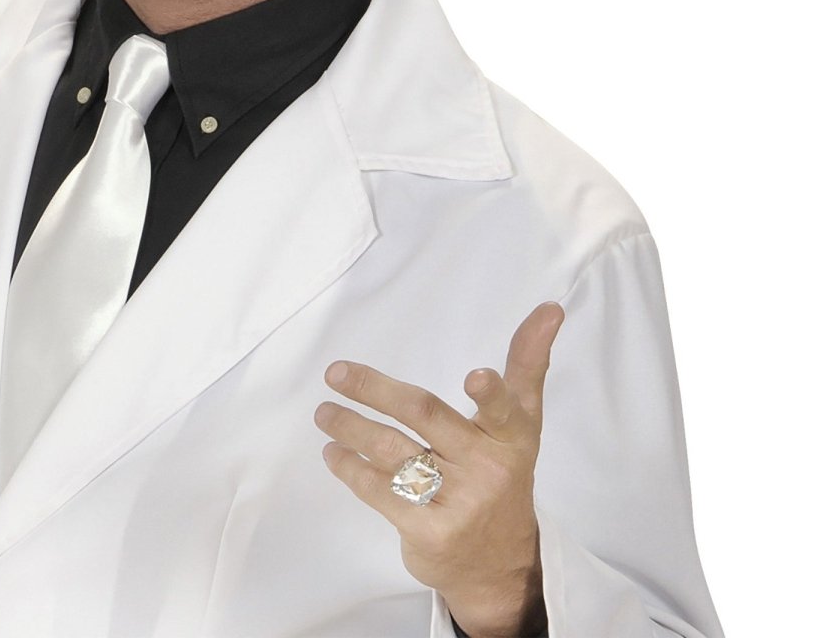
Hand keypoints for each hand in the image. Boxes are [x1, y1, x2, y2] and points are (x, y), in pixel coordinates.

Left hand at [314, 302, 564, 637]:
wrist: (500, 567)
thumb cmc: (502, 474)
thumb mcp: (521, 424)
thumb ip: (527, 365)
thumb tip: (549, 307)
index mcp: (513, 437)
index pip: (505, 409)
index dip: (490, 394)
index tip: (476, 376)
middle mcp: (488, 469)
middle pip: (424, 415)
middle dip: (375, 390)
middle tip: (335, 372)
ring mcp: (459, 503)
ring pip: (392, 450)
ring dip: (349, 427)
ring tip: (324, 412)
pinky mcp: (429, 532)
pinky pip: (380, 490)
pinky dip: (350, 467)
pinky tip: (334, 452)